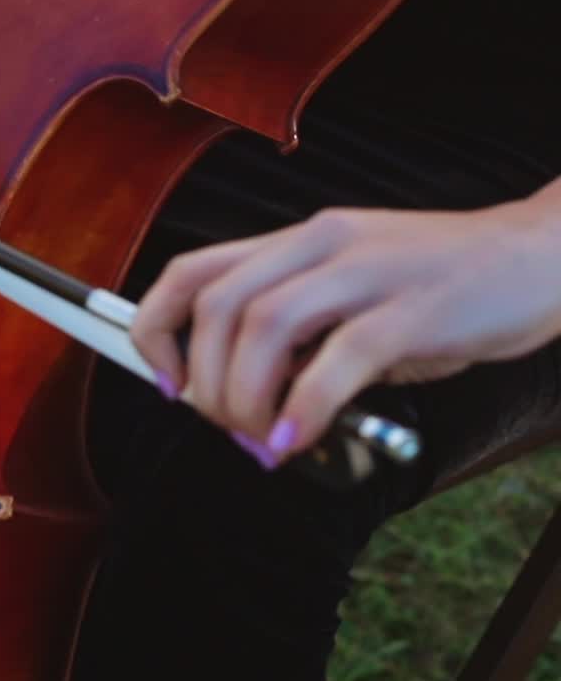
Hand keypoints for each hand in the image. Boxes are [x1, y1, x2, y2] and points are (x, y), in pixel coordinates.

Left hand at [129, 180, 560, 465]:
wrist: (539, 256)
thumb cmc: (444, 283)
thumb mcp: (357, 291)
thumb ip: (302, 329)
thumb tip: (249, 392)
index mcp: (299, 240)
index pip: (193, 269)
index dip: (158, 326)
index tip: (165, 381)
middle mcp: (321, 244)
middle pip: (219, 303)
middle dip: (204, 378)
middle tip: (225, 425)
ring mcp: (367, 273)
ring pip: (265, 325)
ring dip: (245, 396)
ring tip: (261, 440)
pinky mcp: (414, 311)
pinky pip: (340, 359)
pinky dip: (305, 406)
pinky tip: (297, 439)